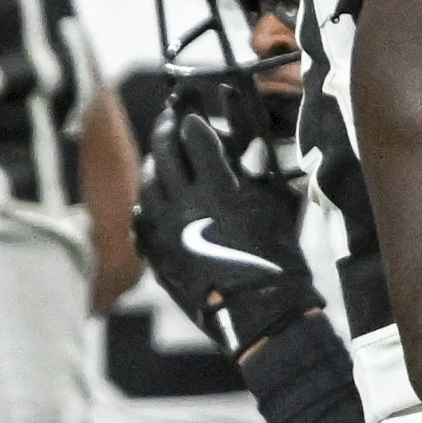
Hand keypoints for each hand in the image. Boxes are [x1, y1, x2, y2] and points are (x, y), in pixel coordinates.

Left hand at [138, 96, 322, 361]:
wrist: (261, 314)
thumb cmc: (280, 259)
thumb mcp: (278, 205)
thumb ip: (256, 168)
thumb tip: (245, 141)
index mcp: (218, 188)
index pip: (195, 135)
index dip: (194, 116)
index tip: (194, 108)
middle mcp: (184, 204)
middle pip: (164, 149)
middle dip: (167, 126)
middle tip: (171, 117)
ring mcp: (165, 229)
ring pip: (148, 181)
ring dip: (156, 163)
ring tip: (163, 156)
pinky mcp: (155, 253)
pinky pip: (141, 217)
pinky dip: (148, 202)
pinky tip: (156, 199)